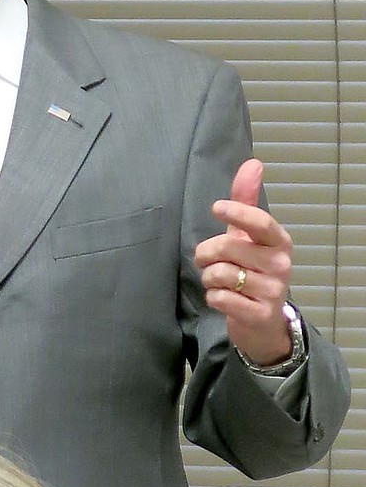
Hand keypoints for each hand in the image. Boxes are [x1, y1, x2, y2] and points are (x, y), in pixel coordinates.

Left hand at [194, 159, 292, 365]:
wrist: (263, 322)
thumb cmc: (252, 272)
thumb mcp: (248, 237)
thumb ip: (246, 201)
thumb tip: (253, 163)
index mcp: (279, 242)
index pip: (260, 222)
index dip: (237, 212)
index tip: (216, 208)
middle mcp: (280, 265)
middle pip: (227, 248)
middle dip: (205, 254)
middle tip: (206, 261)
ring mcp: (272, 291)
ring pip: (220, 274)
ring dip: (208, 278)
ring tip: (217, 282)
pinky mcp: (260, 314)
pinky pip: (219, 298)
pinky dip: (212, 298)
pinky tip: (223, 299)